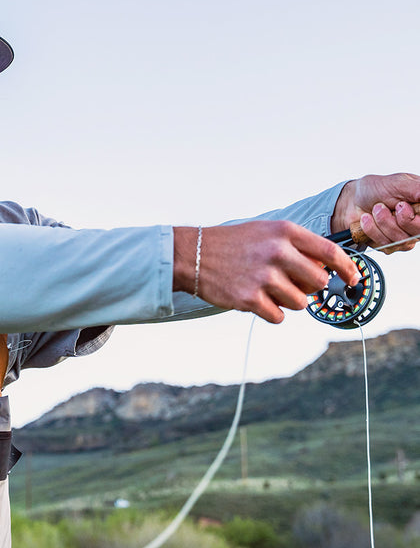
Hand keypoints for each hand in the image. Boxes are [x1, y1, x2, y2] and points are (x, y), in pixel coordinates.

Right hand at [173, 221, 360, 323]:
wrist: (193, 254)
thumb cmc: (232, 243)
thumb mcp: (266, 232)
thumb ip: (297, 246)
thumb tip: (327, 270)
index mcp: (285, 232)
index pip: (331, 252)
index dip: (348, 269)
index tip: (353, 279)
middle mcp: (278, 252)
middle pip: (319, 282)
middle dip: (311, 288)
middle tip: (293, 284)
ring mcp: (264, 277)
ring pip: (301, 302)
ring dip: (289, 301)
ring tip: (269, 290)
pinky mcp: (250, 298)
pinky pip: (279, 316)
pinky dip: (272, 312)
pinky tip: (257, 300)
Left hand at [333, 173, 419, 252]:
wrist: (352, 200)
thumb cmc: (376, 189)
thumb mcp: (397, 183)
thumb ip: (416, 189)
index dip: (414, 218)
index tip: (401, 206)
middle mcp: (417, 223)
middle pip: (418, 233)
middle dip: (398, 220)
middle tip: (382, 206)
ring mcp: (404, 236)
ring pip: (400, 240)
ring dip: (382, 222)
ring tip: (374, 209)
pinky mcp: (389, 245)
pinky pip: (385, 244)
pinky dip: (372, 229)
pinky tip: (367, 219)